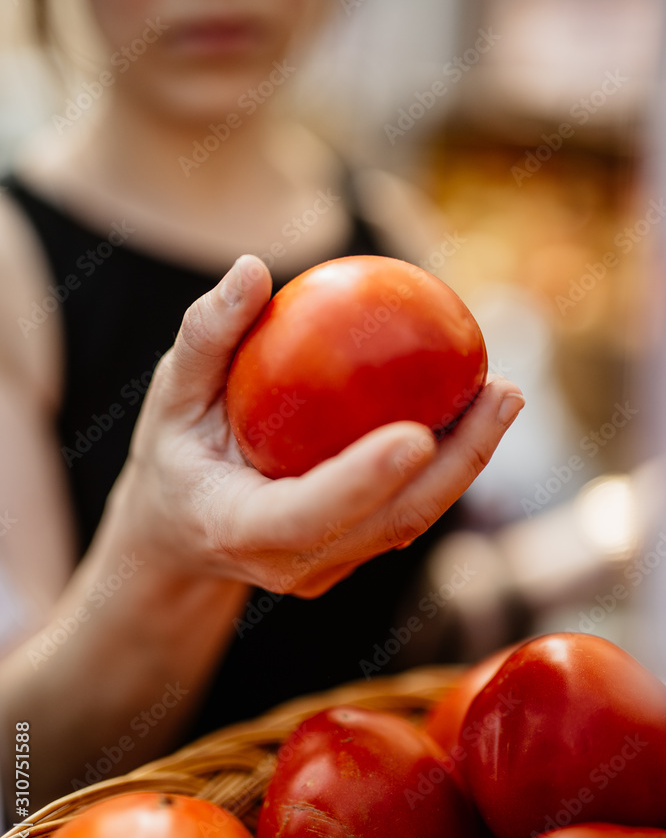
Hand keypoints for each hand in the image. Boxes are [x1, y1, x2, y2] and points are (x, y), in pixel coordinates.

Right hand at [115, 256, 523, 597]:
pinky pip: (403, 511)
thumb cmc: (173, 458)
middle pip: (389, 522)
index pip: (312, 513)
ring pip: (409, 521)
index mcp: (241, 528)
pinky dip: (444, 466)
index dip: (365, 480)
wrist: (178, 531)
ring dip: (466, 463)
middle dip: (456, 464)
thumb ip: (206, 337)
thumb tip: (253, 270)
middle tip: (502, 392)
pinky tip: (469, 412)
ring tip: (502, 396)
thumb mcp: (169, 395)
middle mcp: (293, 562)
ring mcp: (327, 567)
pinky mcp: (350, 555)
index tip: (419, 434)